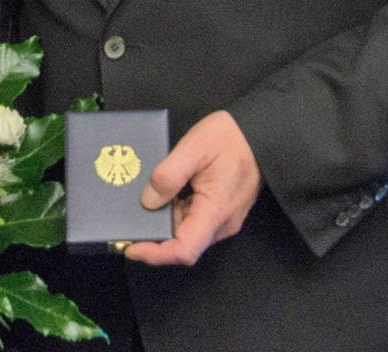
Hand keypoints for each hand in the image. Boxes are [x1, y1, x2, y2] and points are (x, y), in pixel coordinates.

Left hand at [124, 110, 261, 266]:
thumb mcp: (194, 148)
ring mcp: (222, 218)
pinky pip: (193, 219)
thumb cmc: (230, 138)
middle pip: (182, 243)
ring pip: (186, 231)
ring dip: (163, 223)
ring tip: (137, 206)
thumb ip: (169, 176)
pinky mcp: (220, 209)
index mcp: (215, 211)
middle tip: (126, 222)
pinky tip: (160, 196)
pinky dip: (174, 212)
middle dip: (153, 237)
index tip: (130, 246)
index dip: (155, 254)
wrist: (261, 134)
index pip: (184, 250)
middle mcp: (221, 224)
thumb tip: (148, 202)